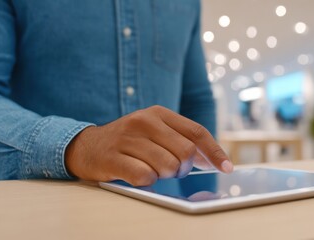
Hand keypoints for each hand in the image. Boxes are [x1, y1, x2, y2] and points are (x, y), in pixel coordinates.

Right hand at [65, 105, 232, 185]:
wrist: (86, 146)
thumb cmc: (128, 141)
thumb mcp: (154, 131)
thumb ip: (180, 140)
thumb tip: (209, 159)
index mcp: (158, 113)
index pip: (196, 132)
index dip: (215, 151)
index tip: (227, 167)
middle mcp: (144, 121)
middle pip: (185, 152)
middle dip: (184, 168)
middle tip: (171, 169)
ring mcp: (128, 139)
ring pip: (167, 166)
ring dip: (164, 175)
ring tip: (150, 169)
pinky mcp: (114, 158)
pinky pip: (145, 177)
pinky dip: (147, 181)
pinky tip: (137, 174)